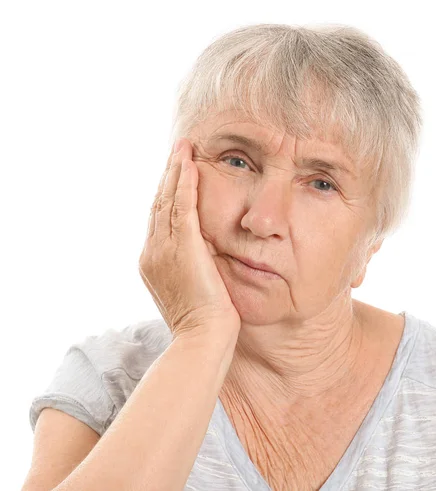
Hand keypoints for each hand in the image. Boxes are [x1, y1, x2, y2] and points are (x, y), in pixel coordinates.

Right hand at [138, 138, 240, 341]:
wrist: (203, 339)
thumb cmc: (205, 323)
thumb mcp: (192, 289)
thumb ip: (192, 266)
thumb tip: (203, 251)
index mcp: (152, 262)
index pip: (158, 219)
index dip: (165, 193)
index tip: (175, 174)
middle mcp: (152, 252)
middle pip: (158, 203)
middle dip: (168, 175)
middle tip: (177, 151)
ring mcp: (164, 249)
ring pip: (167, 200)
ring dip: (176, 171)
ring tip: (183, 148)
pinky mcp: (183, 248)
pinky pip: (182, 207)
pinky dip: (185, 183)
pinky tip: (191, 164)